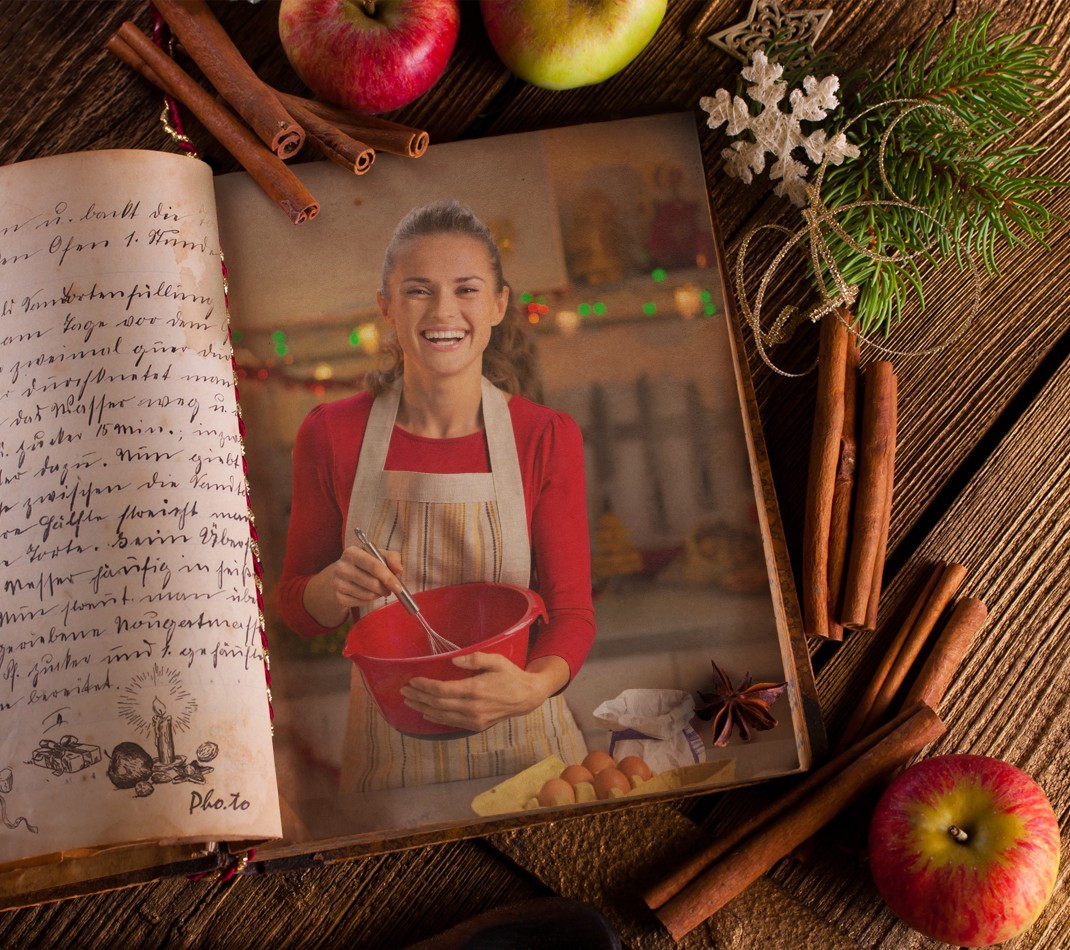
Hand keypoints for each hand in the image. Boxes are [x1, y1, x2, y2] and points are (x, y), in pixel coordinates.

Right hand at [302, 544, 403, 627]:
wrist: (343, 573)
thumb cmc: (366, 562)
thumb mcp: (379, 554)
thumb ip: (392, 558)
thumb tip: (399, 570)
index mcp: (352, 552)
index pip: (374, 566)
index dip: (388, 578)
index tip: (398, 587)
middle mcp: (341, 567)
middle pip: (372, 583)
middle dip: (385, 588)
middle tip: (390, 589)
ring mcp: (338, 583)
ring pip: (368, 595)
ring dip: (378, 594)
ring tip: (379, 589)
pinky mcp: (338, 597)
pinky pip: (361, 602)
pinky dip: (369, 600)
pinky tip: (368, 593)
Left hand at [400, 654, 569, 732]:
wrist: (526, 697)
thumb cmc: (511, 676)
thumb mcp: (497, 661)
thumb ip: (475, 658)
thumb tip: (453, 659)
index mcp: (475, 690)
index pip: (441, 690)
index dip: (424, 686)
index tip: (412, 681)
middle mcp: (472, 708)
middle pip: (437, 704)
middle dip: (418, 697)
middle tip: (404, 691)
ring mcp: (473, 719)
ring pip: (441, 716)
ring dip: (423, 708)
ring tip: (409, 701)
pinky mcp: (476, 725)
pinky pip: (451, 723)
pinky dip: (435, 718)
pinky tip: (426, 713)